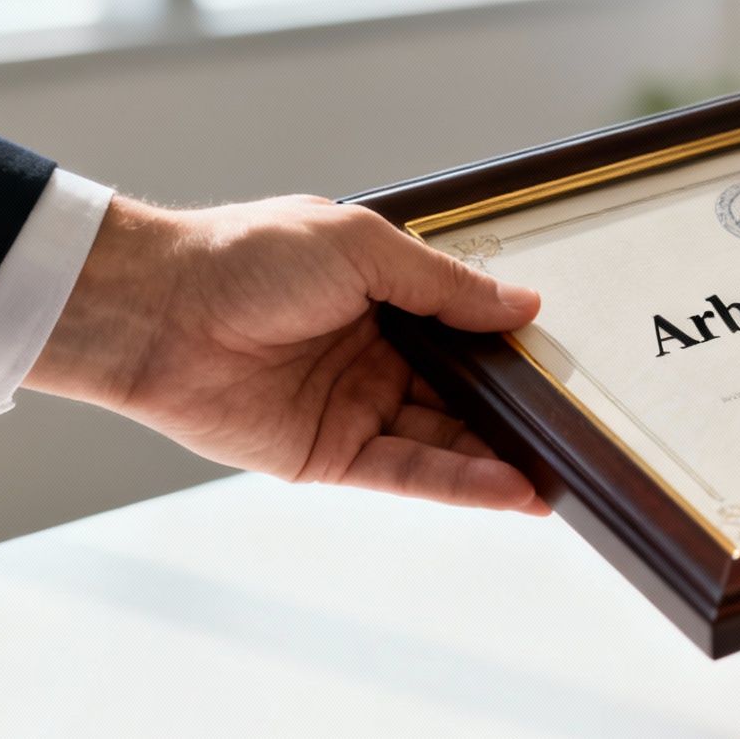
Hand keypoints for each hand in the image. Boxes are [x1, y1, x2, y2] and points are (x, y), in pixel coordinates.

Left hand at [25, 195, 546, 512]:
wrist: (156, 310)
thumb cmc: (246, 257)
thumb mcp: (362, 249)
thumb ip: (445, 286)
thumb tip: (523, 308)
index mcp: (382, 299)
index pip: (464, 330)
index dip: (512, 348)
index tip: (568, 363)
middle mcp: (375, 357)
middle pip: (463, 393)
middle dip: (518, 413)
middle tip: (584, 429)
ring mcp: (355, 409)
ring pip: (445, 439)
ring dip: (502, 457)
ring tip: (566, 473)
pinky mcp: (331, 456)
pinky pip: (409, 473)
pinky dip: (462, 482)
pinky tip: (514, 489)